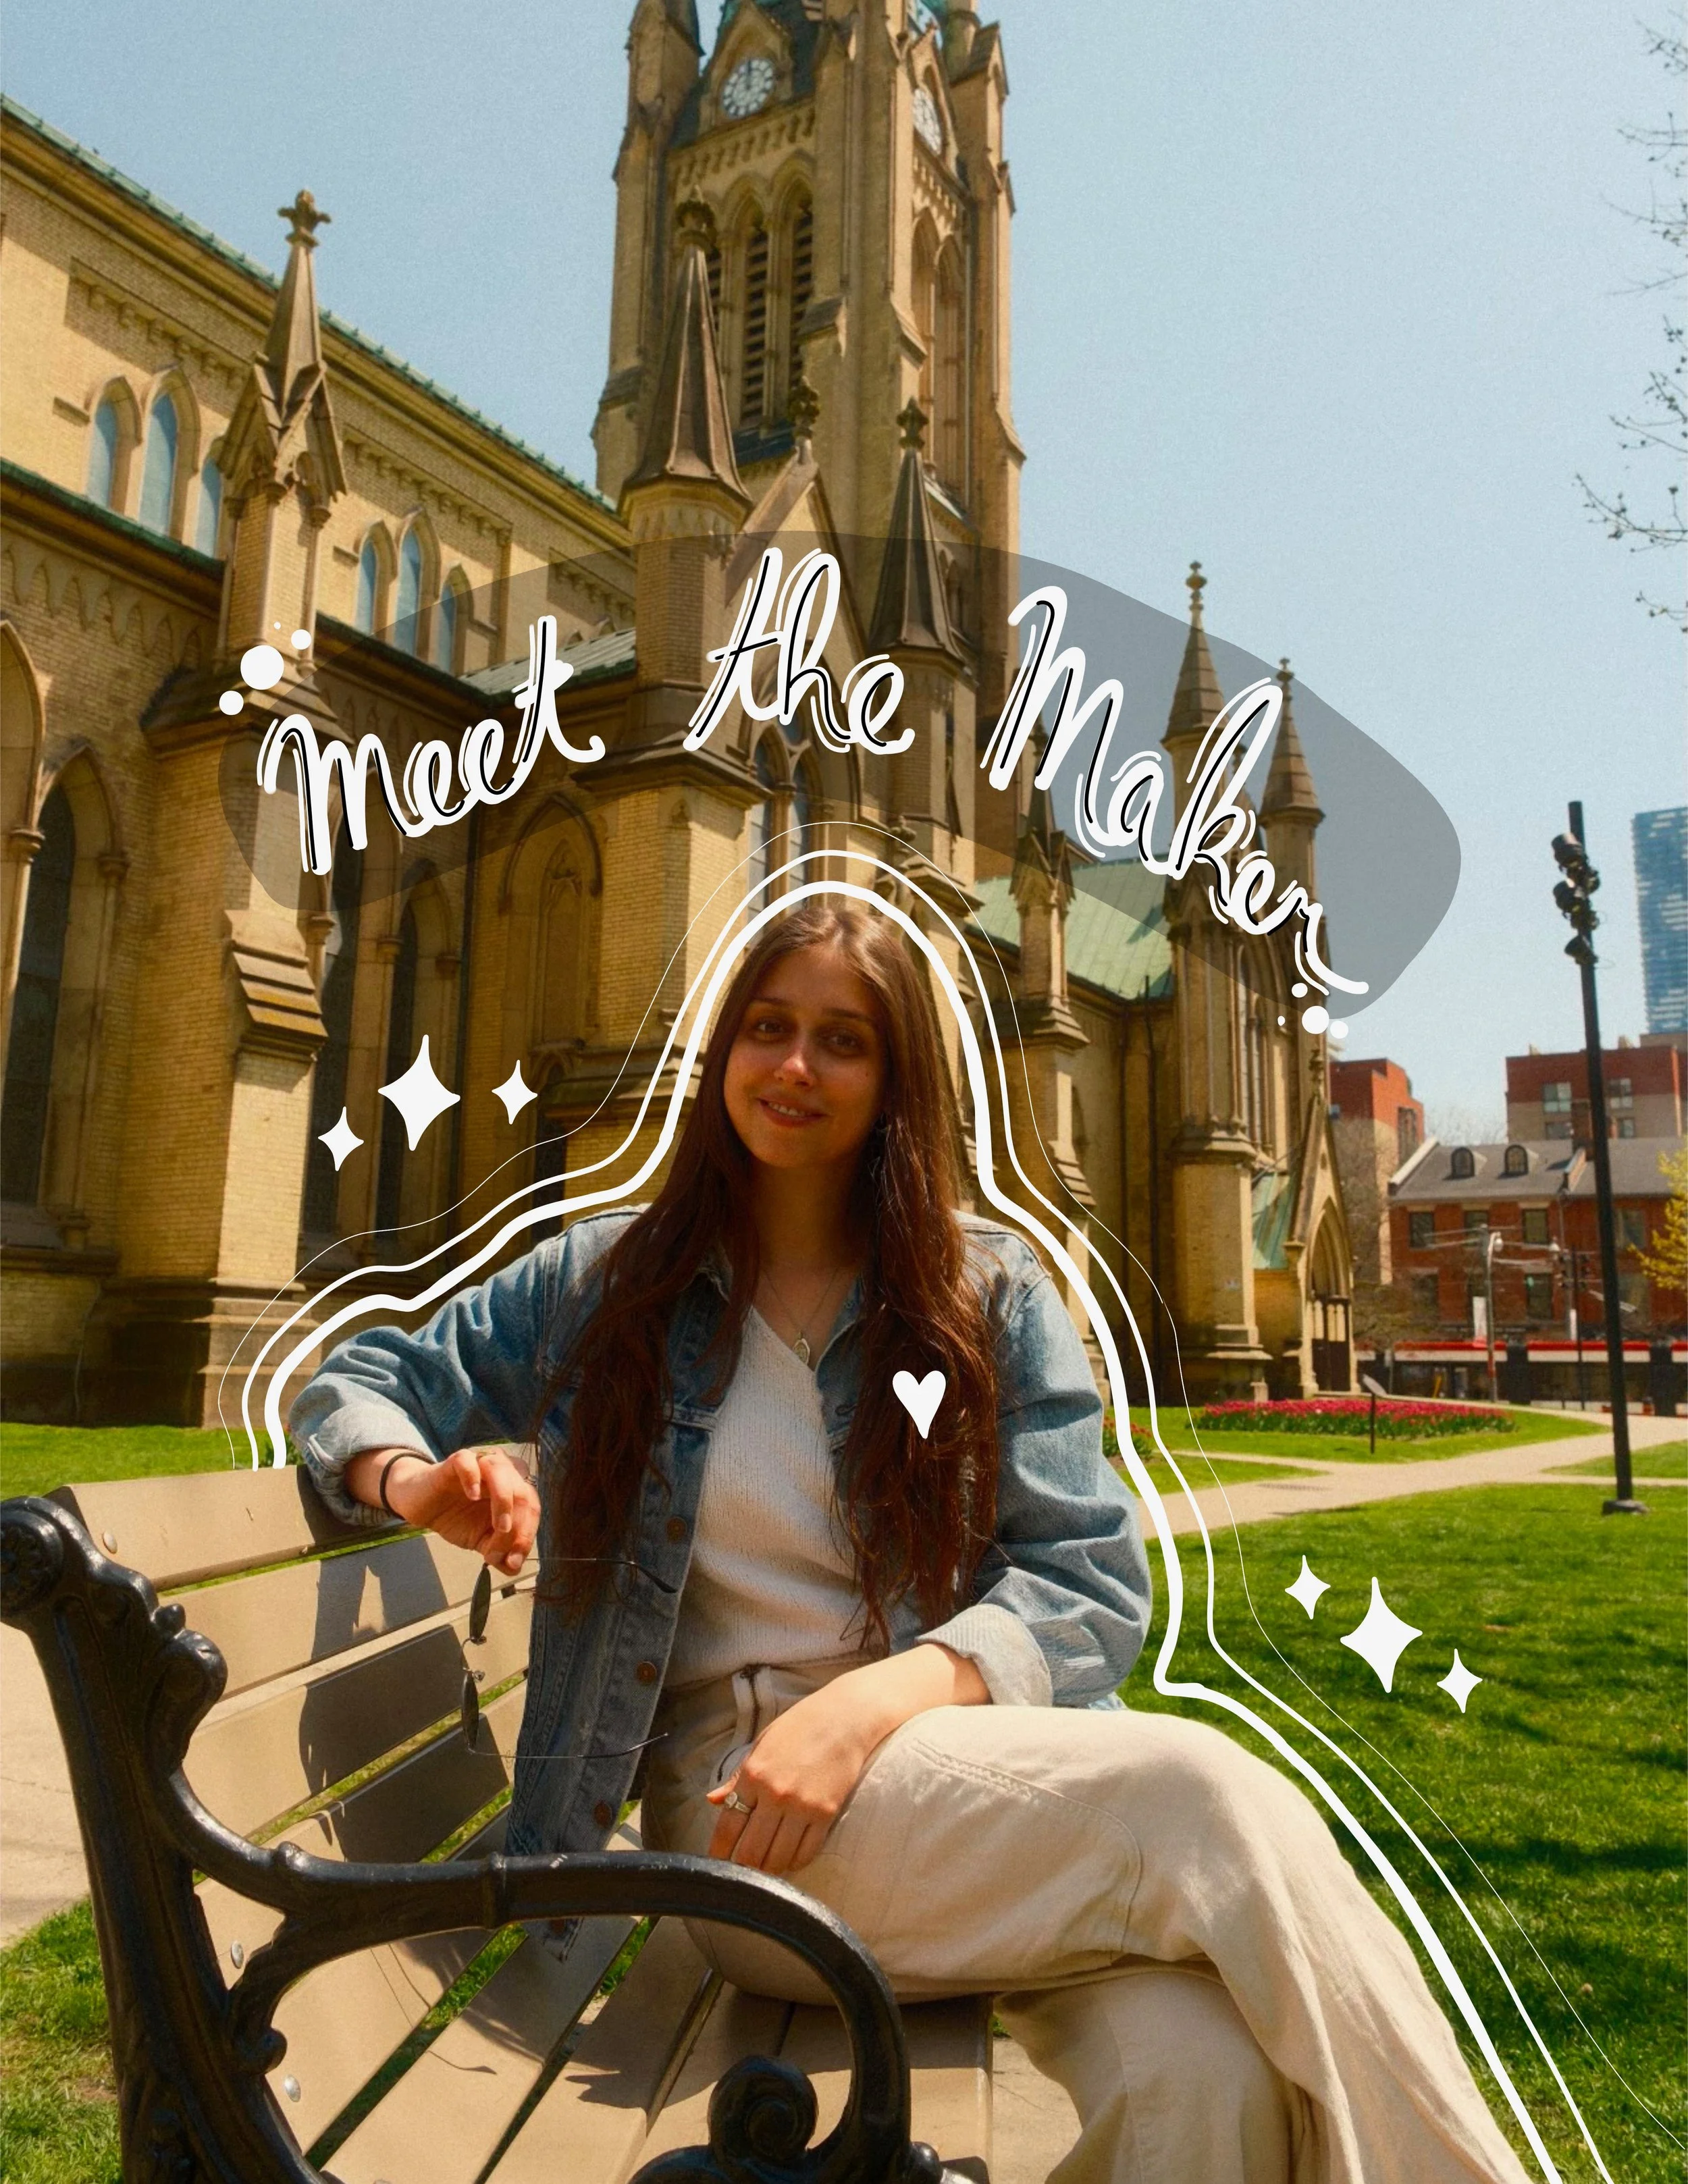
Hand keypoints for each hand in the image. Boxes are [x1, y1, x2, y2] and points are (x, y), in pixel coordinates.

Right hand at [350, 1447, 538, 1575]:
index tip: (513, 1562)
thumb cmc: (455, 1517)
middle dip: (516, 1527)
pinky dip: (473, 1478)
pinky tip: (471, 1496)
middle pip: (522, 1492)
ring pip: (501, 1471)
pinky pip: (468, 1461)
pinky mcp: (454, 1461)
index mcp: (513, 1487)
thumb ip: (498, 1551)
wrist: (421, 1505)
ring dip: (504, 1503)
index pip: (532, 1507)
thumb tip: (514, 1567)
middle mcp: (502, 1471)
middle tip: (497, 1553)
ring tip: (498, 1527)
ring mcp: (479, 1462)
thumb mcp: (479, 1539)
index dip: (527, 1535)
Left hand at [705, 1644, 987, 1875]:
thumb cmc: (800, 1727)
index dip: (720, 1853)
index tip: (718, 1865)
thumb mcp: (762, 1745)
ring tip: (767, 1870)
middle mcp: (774, 1794)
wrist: (845, 1717)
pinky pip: (807, 1852)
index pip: (728, 1827)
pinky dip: (796, 1862)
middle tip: (743, 1876)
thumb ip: (737, 1778)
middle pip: (752, 1852)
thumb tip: (712, 1801)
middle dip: (744, 1869)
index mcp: (752, 1775)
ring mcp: (801, 1805)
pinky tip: (791, 1859)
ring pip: (778, 1858)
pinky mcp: (826, 1813)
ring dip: (770, 1870)